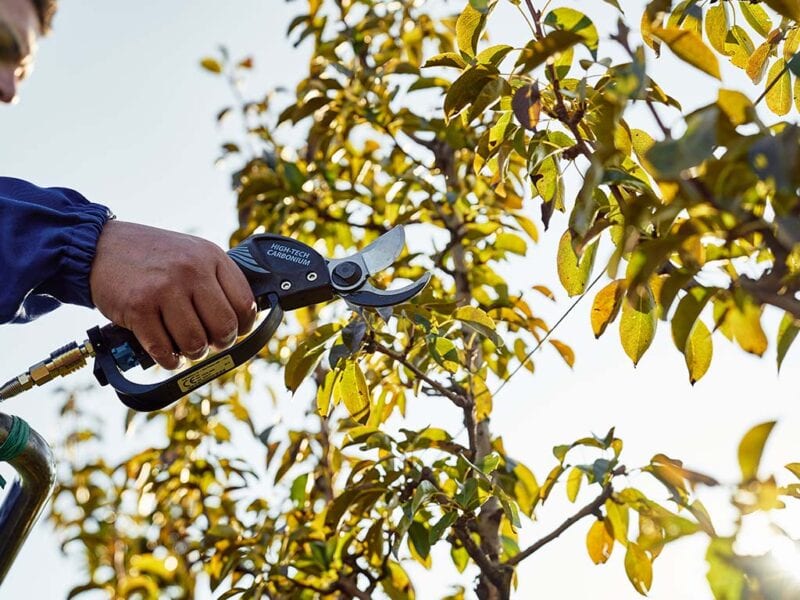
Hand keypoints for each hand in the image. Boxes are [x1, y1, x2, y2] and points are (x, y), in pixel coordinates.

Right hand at [89, 221, 256, 368]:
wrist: (100, 245)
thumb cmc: (152, 256)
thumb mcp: (192, 254)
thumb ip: (216, 280)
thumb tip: (243, 319)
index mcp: (210, 257)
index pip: (245, 303)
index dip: (244, 326)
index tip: (236, 331)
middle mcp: (191, 270)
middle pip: (224, 327)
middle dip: (220, 343)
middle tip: (210, 343)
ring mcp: (164, 289)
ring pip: (195, 343)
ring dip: (192, 353)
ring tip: (186, 346)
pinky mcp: (138, 308)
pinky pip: (163, 350)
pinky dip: (168, 360)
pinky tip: (167, 353)